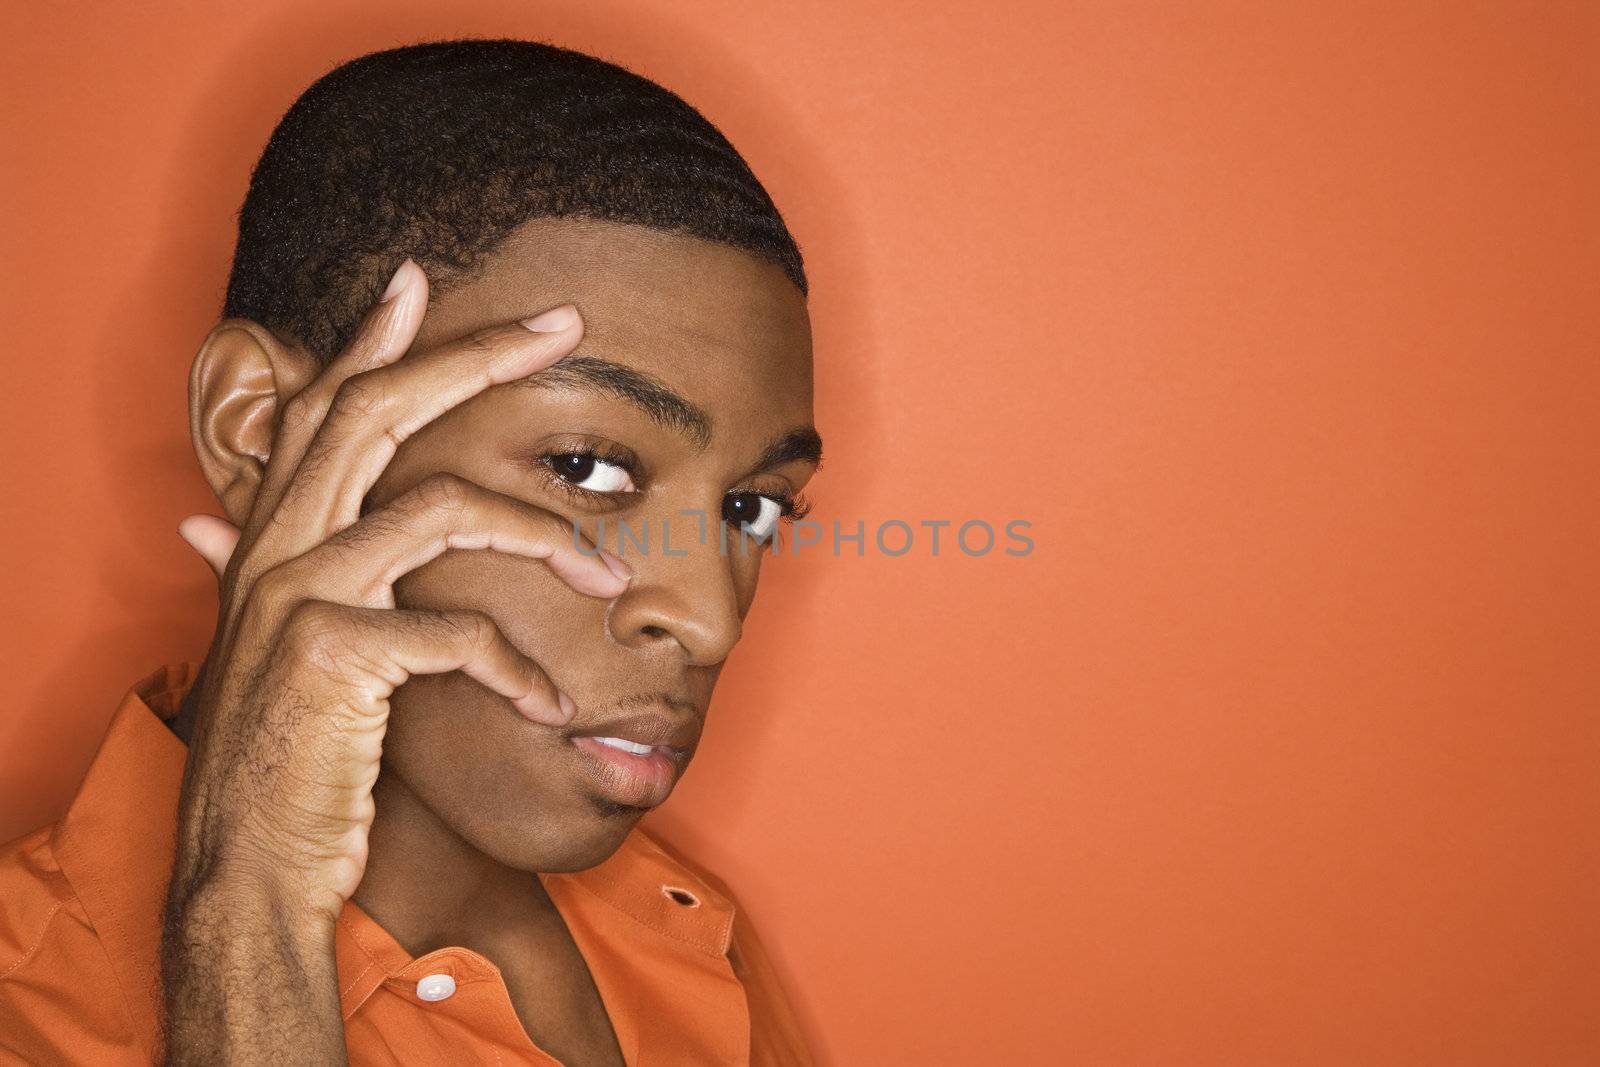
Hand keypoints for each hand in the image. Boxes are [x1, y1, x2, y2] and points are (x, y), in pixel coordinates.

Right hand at [159, 260, 629, 1062]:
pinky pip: (458, 633)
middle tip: (561, 323)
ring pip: (444, 509)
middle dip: (475, 357)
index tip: (421, 280)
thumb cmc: (287, 752)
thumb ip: (260, 572)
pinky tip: (547, 708)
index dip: (371, 341)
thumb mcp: (272, 648)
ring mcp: (300, 595)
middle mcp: (277, 547)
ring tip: (612, 585)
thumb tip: (203, 520)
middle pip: (380, 411)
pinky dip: (518, 670)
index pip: (324, 409)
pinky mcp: (333, 654)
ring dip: (549, 540)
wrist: (249, 863)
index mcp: (272, 538)